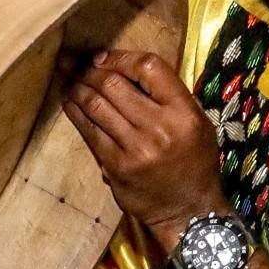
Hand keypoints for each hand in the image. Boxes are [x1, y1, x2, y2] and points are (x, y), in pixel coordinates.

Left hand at [59, 50, 226, 250]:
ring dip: (78, 88)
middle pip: (114, 84)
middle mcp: (159, 128)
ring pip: (96, 105)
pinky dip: (75, 113)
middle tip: (78, 65)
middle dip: (91, 71)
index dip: (120, 57)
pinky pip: (89, 131)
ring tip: (70, 79)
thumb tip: (125, 70)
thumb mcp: (198, 124)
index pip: (149, 68)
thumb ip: (169, 97)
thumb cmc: (195, 163)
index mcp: (184, 113)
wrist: (189, 211)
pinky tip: (70, 103)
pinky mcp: (115, 166)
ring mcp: (135, 149)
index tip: (104, 57)